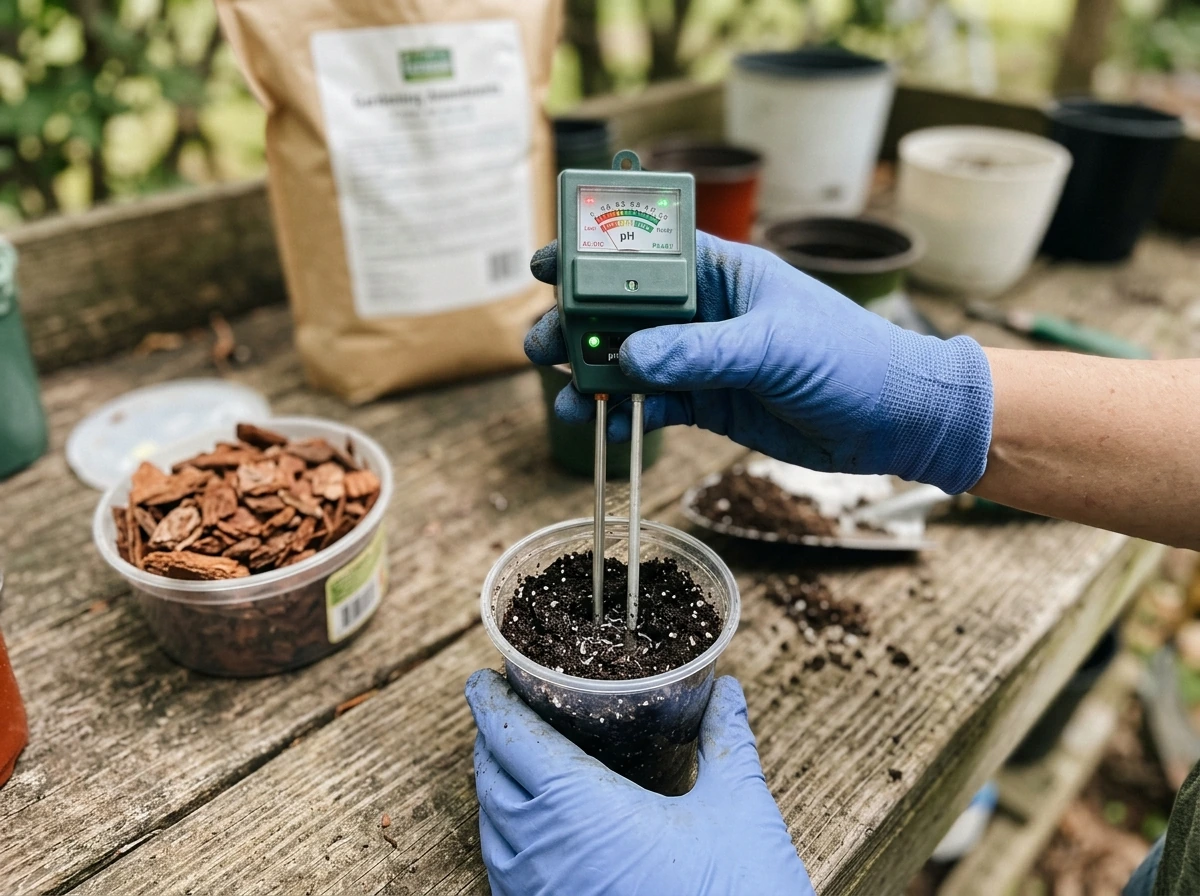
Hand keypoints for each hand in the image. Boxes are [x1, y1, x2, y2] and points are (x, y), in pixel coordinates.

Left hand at [465, 669, 814, 895]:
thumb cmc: (739, 893)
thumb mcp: (738, 809)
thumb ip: (726, 741)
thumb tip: (727, 690)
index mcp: (579, 806)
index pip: (510, 738)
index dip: (491, 702)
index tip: (483, 680)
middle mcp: (543, 851)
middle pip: (491, 779)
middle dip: (492, 740)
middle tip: (505, 711)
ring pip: (491, 829)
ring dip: (494, 789)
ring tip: (512, 763)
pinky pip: (503, 876)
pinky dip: (505, 839)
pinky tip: (532, 832)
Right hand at [527, 233, 992, 494]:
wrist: (894, 420)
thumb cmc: (849, 358)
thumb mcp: (773, 347)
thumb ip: (700, 351)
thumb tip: (630, 359)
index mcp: (722, 272)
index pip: (645, 252)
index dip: (593, 254)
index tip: (547, 264)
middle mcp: (706, 311)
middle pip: (624, 310)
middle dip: (579, 325)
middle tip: (543, 347)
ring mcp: (705, 357)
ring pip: (632, 361)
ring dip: (594, 376)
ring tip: (563, 394)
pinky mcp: (711, 401)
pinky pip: (655, 403)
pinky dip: (627, 413)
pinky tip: (605, 425)